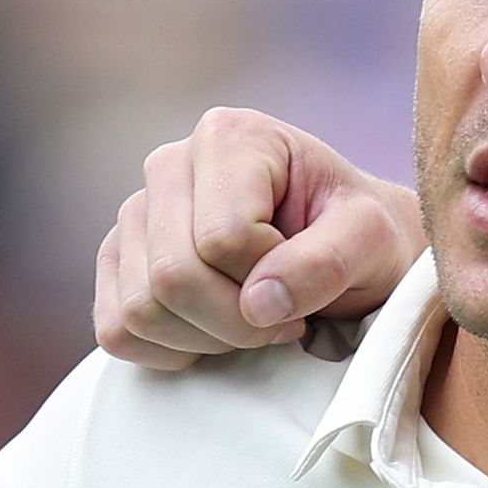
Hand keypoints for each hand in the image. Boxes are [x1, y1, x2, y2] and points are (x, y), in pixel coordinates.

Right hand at [97, 107, 424, 369]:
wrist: (351, 255)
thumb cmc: (362, 238)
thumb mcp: (372, 241)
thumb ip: (326, 263)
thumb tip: (256, 303)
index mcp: (230, 136)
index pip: (222, 238)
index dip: (269, 280)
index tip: (308, 283)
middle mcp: (170, 164)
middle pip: (172, 276)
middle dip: (236, 321)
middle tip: (285, 320)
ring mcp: (136, 214)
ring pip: (140, 309)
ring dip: (206, 339)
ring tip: (254, 320)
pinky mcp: (120, 262)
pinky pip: (115, 330)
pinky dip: (169, 351)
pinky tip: (214, 334)